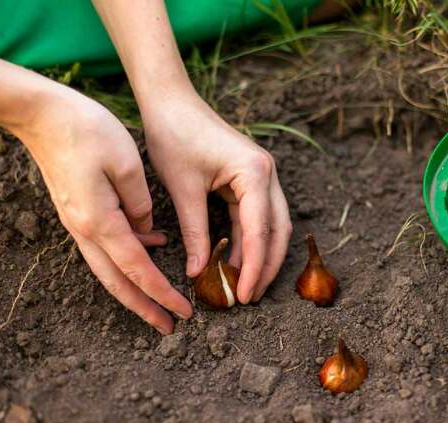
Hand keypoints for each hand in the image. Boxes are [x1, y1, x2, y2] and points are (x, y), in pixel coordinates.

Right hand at [16, 87, 192, 333]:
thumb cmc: (86, 130)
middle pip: (118, 282)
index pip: (138, 270)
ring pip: (109, 268)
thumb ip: (141, 204)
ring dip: (135, 288)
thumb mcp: (127, 163)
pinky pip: (106, 245)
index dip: (162, 294)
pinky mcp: (78, 212)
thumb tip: (148, 231)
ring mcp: (78, 222)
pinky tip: (153, 246)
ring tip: (161, 301)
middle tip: (170, 327)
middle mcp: (85, 230)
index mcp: (101, 221)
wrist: (41, 114)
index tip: (184, 312)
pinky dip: (129, 255)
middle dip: (145, 308)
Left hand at [142, 95, 292, 302]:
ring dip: (260, 255)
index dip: (254, 267)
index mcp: (255, 173)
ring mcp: (261, 175)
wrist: (170, 100)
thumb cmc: (174, 136)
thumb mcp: (183, 189)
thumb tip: (199, 272)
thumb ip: (195, 232)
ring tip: (244, 285)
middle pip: (277, 230)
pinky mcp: (249, 178)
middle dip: (267, 266)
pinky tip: (235, 260)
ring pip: (271, 225)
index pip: (260, 231)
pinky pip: (255, 216)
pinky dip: (248, 240)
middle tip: (250, 297)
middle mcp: (267, 174)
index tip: (245, 295)